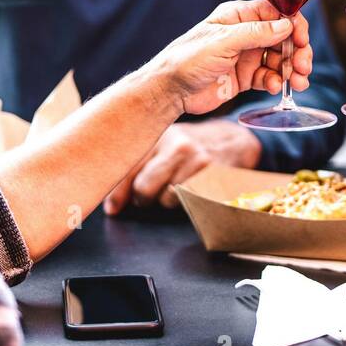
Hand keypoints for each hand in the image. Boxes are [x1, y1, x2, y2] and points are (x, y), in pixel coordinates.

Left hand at [105, 121, 260, 212]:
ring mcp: (198, 160)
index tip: (112, 210)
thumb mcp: (162, 147)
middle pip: (144, 189)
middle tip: (149, 196)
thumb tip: (111, 206)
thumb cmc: (190, 148)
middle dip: (143, 199)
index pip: (129, 169)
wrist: (233, 140)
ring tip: (177, 187)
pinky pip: (190, 203)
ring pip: (167, 200)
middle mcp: (178, 146)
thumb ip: (136, 168)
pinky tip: (193, 189)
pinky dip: (188, 202)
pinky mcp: (215, 176)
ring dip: (168, 201)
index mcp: (159, 136)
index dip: (116, 195)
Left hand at [153, 0, 312, 116]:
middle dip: (297, 51)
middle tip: (303, 67)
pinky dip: (276, 82)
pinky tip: (275, 88)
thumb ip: (256, 33)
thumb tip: (286, 25)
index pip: (276, 14)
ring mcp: (246, 56)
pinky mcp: (245, 76)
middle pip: (283, 38)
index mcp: (238, 17)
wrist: (170, 91)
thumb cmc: (187, 59)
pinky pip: (269, 76)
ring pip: (280, 59)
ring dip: (291, 70)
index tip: (302, 40)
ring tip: (298, 83)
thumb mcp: (222, 42)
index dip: (293, 26)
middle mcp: (245, 34)